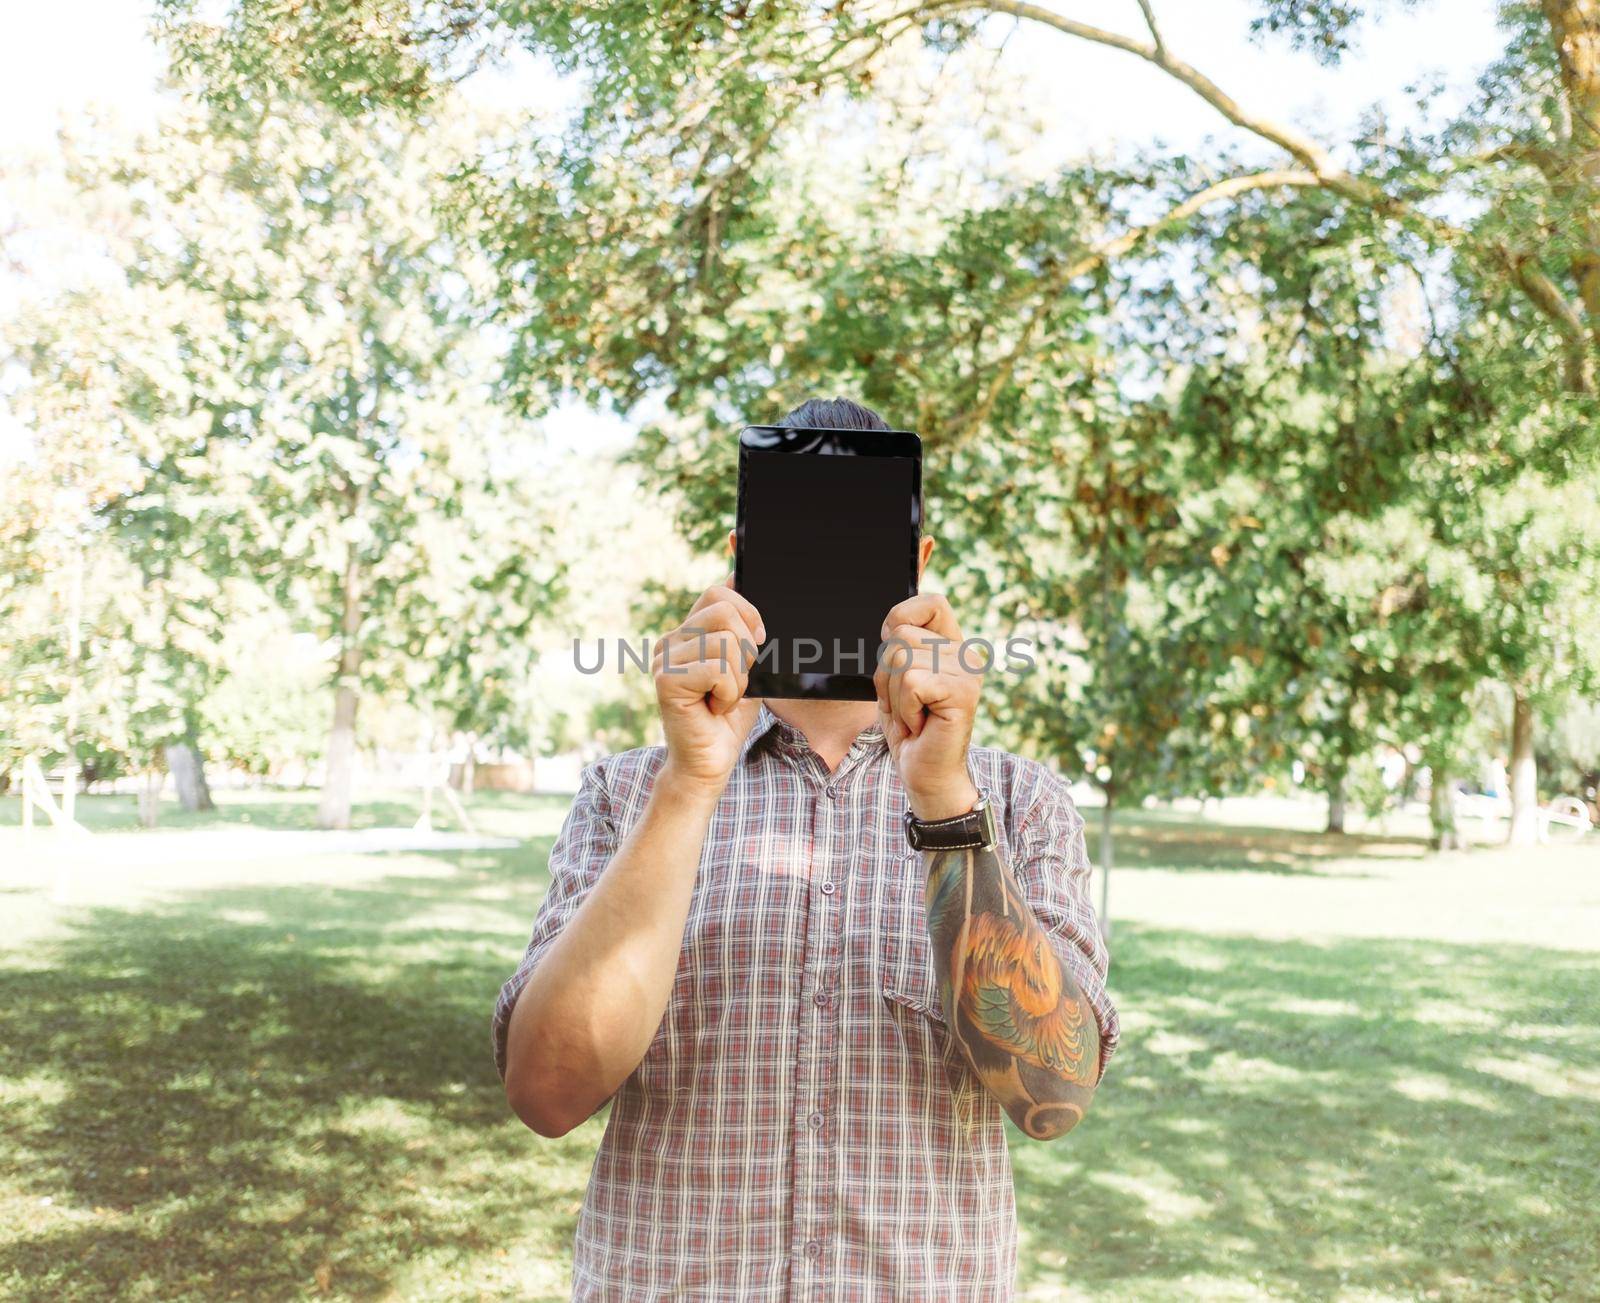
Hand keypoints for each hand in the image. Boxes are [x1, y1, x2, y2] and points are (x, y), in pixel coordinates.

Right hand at [653, 578, 763, 800]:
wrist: (709, 763)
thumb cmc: (728, 718)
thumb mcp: (746, 666)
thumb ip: (744, 630)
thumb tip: (739, 580)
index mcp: (688, 633)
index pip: (719, 593)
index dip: (748, 613)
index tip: (756, 643)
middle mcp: (671, 641)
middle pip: (726, 611)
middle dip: (747, 650)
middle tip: (735, 682)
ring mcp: (664, 659)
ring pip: (726, 642)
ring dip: (739, 678)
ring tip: (723, 698)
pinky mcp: (666, 680)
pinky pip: (718, 669)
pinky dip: (729, 693)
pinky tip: (715, 708)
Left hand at [874, 593, 981, 820]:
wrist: (925, 774)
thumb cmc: (910, 728)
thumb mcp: (896, 680)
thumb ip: (897, 648)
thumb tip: (891, 625)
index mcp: (951, 646)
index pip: (930, 602)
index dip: (900, 619)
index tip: (896, 657)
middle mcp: (966, 654)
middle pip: (899, 636)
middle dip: (887, 676)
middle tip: (908, 705)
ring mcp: (968, 672)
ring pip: (901, 660)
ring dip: (895, 697)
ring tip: (915, 716)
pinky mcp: (964, 692)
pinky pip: (911, 683)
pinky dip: (904, 709)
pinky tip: (921, 724)